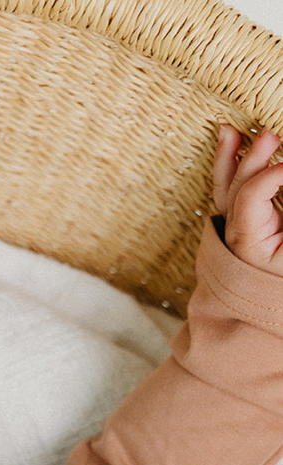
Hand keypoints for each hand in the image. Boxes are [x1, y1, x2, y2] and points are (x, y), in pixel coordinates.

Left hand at [213, 124, 282, 272]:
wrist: (270, 296)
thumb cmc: (281, 279)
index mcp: (248, 243)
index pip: (250, 197)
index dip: (272, 175)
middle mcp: (234, 234)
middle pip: (237, 187)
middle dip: (253, 158)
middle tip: (271, 135)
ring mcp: (234, 227)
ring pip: (225, 186)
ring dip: (230, 155)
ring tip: (230, 130)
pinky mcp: (240, 220)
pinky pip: (229, 188)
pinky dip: (229, 163)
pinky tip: (230, 138)